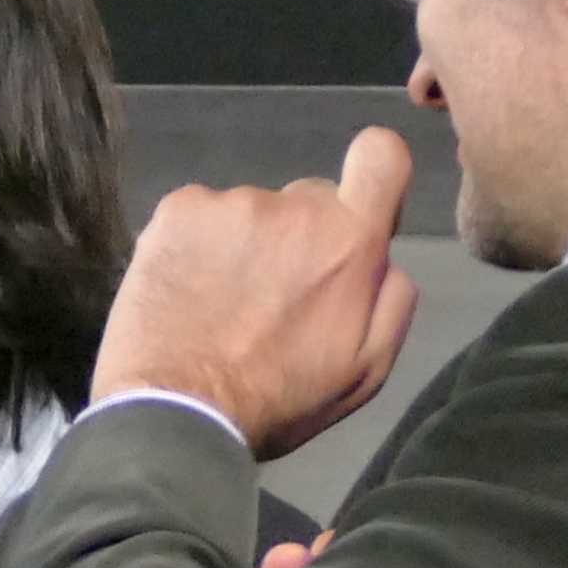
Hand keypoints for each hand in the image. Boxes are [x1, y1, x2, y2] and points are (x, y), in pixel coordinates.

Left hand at [94, 128, 425, 459]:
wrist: (176, 411)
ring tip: (219, 306)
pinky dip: (196, 246)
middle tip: (270, 299)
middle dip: (301, 238)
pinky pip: (200, 218)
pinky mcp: (177, 209)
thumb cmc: (280, 399)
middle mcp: (293, 205)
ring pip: (250, 214)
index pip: (381, 155)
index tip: (354, 214)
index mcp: (349, 240)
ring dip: (243, 247)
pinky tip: (186, 292)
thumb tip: (384, 257)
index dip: (374, 174)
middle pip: (310, 200)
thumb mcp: (366, 369)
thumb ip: (391, 299)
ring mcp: (231, 203)